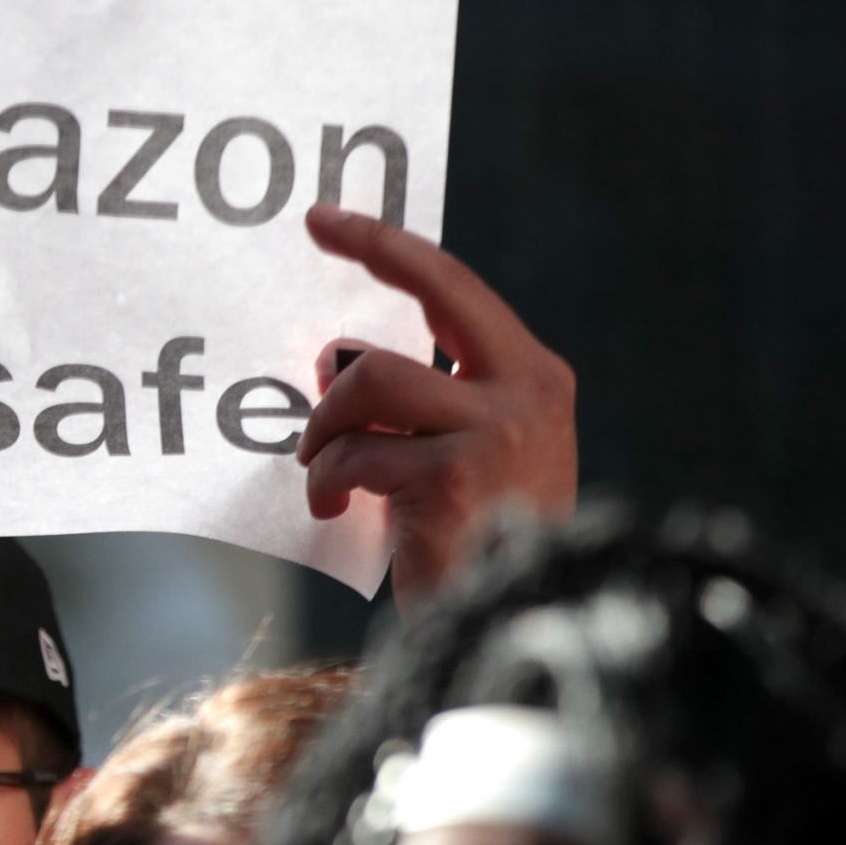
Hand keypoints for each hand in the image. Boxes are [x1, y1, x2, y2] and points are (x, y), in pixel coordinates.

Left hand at [296, 203, 577, 610]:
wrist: (513, 624)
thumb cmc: (477, 544)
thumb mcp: (455, 457)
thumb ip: (416, 406)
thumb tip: (336, 357)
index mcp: (534, 380)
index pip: (455, 289)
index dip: (389, 248)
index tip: (328, 220)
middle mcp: (526, 394)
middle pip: (418, 313)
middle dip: (358, 291)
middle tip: (311, 280)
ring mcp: (494, 432)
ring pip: (371, 385)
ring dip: (327, 429)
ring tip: (321, 470)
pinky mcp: (453, 477)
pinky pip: (356, 456)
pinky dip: (328, 481)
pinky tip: (331, 511)